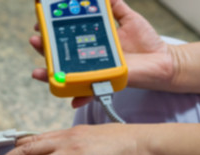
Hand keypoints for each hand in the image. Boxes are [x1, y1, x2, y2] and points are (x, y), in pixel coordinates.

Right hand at [30, 0, 174, 107]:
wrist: (164, 61)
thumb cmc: (147, 43)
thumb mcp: (129, 20)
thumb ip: (116, 8)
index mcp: (92, 42)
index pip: (67, 37)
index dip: (52, 31)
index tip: (42, 22)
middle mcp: (90, 59)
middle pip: (61, 56)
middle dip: (44, 50)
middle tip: (35, 40)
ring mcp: (96, 72)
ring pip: (68, 75)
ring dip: (51, 75)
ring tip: (38, 71)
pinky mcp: (106, 82)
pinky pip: (90, 92)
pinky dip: (80, 98)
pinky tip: (71, 100)